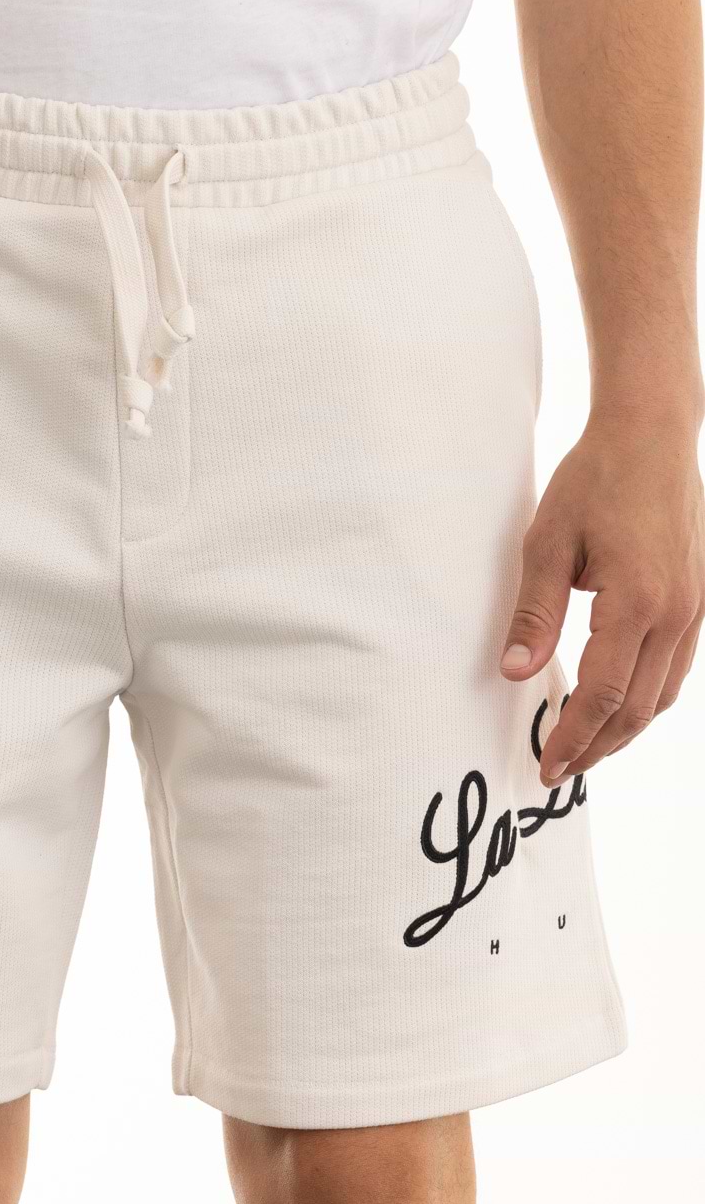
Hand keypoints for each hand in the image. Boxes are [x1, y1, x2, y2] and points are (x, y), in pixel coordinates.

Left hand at [500, 412, 704, 785]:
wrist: (650, 433)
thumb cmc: (594, 480)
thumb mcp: (547, 543)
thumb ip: (534, 614)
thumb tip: (516, 673)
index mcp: (637, 602)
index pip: (603, 694)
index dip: (573, 737)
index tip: (547, 765)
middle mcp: (676, 614)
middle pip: (638, 708)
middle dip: (597, 746)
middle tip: (559, 769)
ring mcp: (694, 609)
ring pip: (663, 694)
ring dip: (623, 728)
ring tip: (584, 747)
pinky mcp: (697, 600)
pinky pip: (676, 669)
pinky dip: (646, 698)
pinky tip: (617, 704)